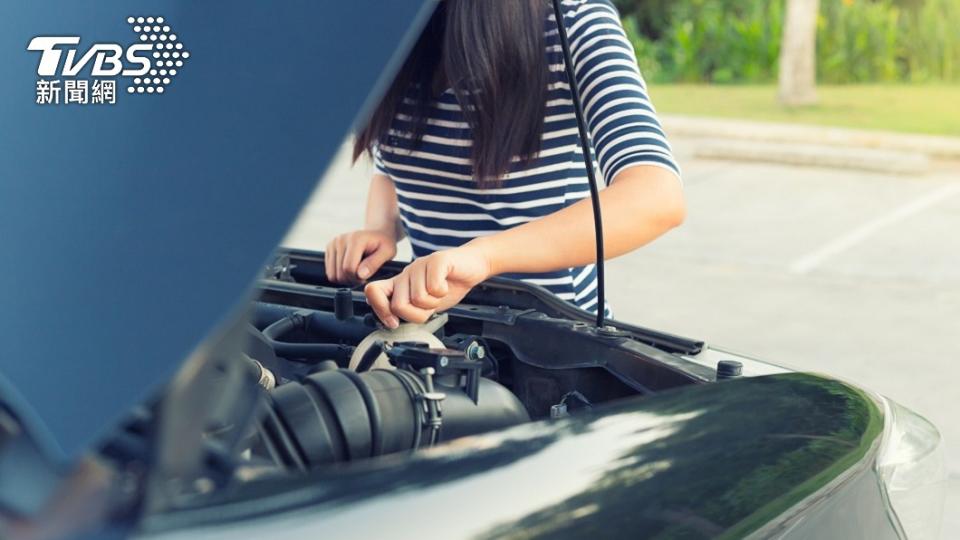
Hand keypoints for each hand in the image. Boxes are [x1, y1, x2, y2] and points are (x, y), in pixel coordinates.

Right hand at [325, 229, 397, 283]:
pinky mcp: (329, 248)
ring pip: (332, 274)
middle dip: (352, 280)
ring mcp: (333, 243)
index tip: (367, 277)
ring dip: (345, 279)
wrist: (377, 235)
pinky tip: (350, 269)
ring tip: (357, 273)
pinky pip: (329, 272)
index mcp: (356, 239)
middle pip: (340, 273)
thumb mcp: (387, 253)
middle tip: (363, 276)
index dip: (358, 279)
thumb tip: (361, 275)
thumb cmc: (384, 244)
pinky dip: (339, 275)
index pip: (349, 268)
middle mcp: (341, 239)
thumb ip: (374, 263)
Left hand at [364, 243, 491, 327]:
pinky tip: (446, 285)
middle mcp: (406, 273)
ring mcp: (419, 265)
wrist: (473, 266)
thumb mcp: (426, 305)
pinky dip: (443, 292)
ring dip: (434, 302)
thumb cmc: (449, 284)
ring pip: (418, 298)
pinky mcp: (436, 260)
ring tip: (440, 293)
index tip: (395, 322)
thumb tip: (392, 322)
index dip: (380, 310)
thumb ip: (410, 312)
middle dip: (418, 313)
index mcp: (400, 284)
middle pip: (398, 305)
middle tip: (430, 305)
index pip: (373, 291)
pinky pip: (433, 287)